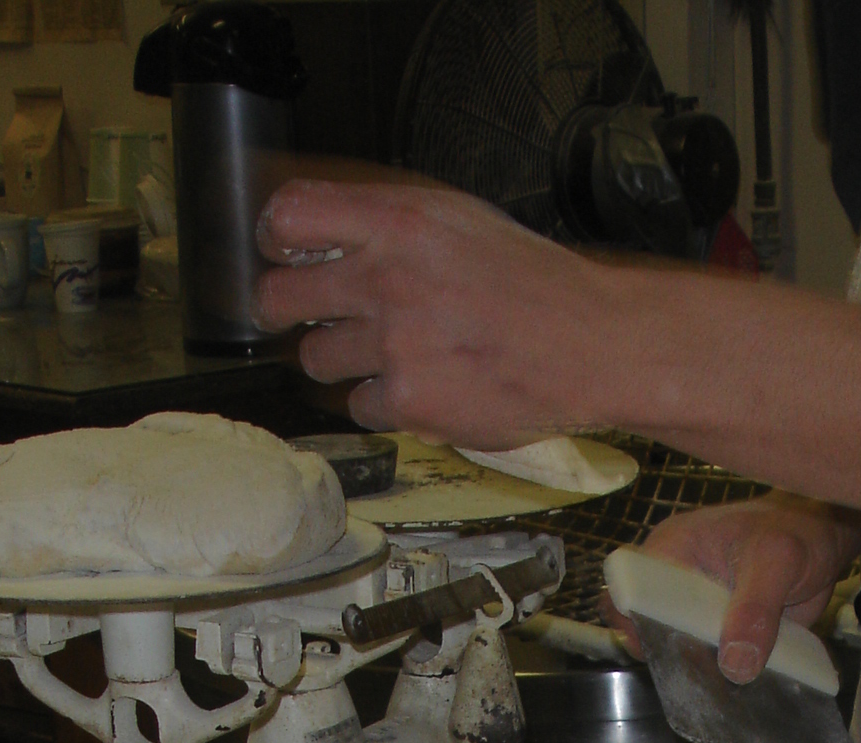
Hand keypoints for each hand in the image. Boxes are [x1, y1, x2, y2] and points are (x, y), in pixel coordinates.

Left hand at [256, 178, 610, 445]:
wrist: (586, 344)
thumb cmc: (529, 284)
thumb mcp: (456, 219)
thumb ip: (386, 223)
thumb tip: (320, 234)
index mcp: (398, 222)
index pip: (288, 218)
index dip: (273, 240)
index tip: (280, 254)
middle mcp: (387, 279)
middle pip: (279, 296)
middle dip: (284, 309)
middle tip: (306, 316)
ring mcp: (394, 345)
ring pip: (315, 358)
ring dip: (340, 360)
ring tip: (389, 354)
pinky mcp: (408, 401)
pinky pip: (358, 407)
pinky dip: (383, 404)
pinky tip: (420, 387)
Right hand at [607, 497, 860, 680]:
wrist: (823, 541)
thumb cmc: (794, 531)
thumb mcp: (777, 561)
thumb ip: (756, 609)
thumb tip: (735, 665)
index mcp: (671, 551)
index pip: (628, 591)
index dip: (632, 623)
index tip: (659, 650)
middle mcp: (676, 584)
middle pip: (650, 629)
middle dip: (671, 657)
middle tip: (702, 676)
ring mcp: (697, 613)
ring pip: (681, 652)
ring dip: (699, 674)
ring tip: (725, 691)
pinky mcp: (720, 635)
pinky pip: (710, 663)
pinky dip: (723, 679)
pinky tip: (741, 692)